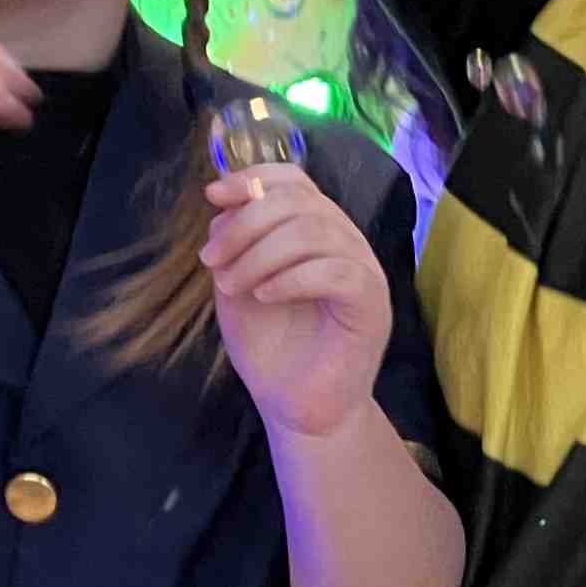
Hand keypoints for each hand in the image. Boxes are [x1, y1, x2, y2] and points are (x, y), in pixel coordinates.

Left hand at [206, 165, 392, 435]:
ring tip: (231, 286)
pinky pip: (336, 272)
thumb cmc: (271, 348)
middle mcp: (345, 243)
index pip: (295, 181)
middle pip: (300, 201)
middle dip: (245, 223)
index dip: (253, 178)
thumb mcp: (238, 285)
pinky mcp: (373, 305)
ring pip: (315, 231)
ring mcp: (364, 271)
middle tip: (212, 262)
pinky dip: (291, 278)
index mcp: (316, 231)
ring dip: (259, 254)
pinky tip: (264, 297)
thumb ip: (235, 244)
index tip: (213, 198)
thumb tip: (224, 206)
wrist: (297, 408)